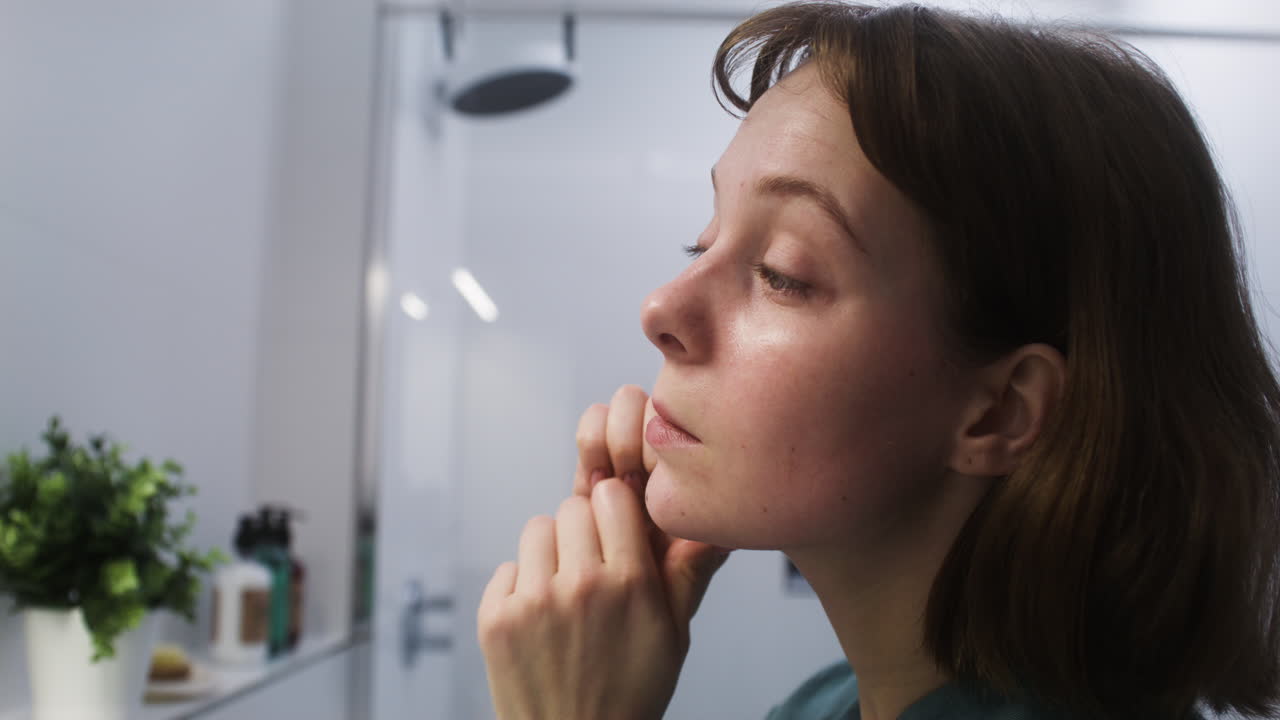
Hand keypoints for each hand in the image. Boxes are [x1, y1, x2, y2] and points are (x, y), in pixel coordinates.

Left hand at [477, 385, 732, 719]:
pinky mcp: (496, 619)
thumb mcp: (674, 633)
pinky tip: (539, 619)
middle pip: (573, 507)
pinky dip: (519, 586)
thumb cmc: (630, 691)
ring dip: (550, 552)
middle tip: (592, 567)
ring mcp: (533, 602)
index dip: (617, 511)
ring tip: (564, 592)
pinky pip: (507, 568)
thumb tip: (714, 526)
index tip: (618, 531)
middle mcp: (580, 585)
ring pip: (537, 529)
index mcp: (630, 583)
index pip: (613, 496)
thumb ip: (687, 571)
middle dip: (584, 530)